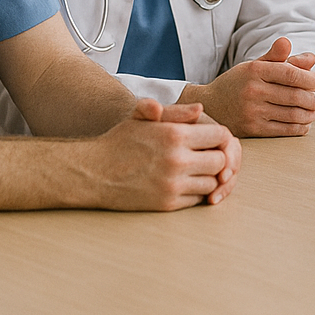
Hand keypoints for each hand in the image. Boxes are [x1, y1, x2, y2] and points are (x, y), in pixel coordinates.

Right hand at [88, 98, 241, 209]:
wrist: (93, 173)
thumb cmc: (120, 141)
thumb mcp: (143, 118)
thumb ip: (175, 112)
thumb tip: (199, 110)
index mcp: (175, 135)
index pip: (221, 136)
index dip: (218, 137)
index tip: (209, 140)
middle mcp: (177, 160)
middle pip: (220, 161)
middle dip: (215, 157)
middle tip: (203, 156)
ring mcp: (173, 184)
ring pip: (212, 182)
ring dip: (206, 176)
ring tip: (192, 170)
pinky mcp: (167, 204)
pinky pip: (196, 199)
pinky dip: (194, 192)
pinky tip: (182, 183)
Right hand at [185, 37, 314, 137]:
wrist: (211, 106)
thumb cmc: (238, 83)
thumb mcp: (255, 65)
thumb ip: (281, 59)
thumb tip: (311, 58)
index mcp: (255, 70)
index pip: (290, 74)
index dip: (310, 79)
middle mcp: (253, 90)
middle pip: (294, 96)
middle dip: (313, 99)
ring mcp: (252, 111)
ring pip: (292, 114)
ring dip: (309, 114)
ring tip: (314, 111)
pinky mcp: (252, 129)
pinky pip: (283, 129)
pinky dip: (299, 127)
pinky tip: (305, 123)